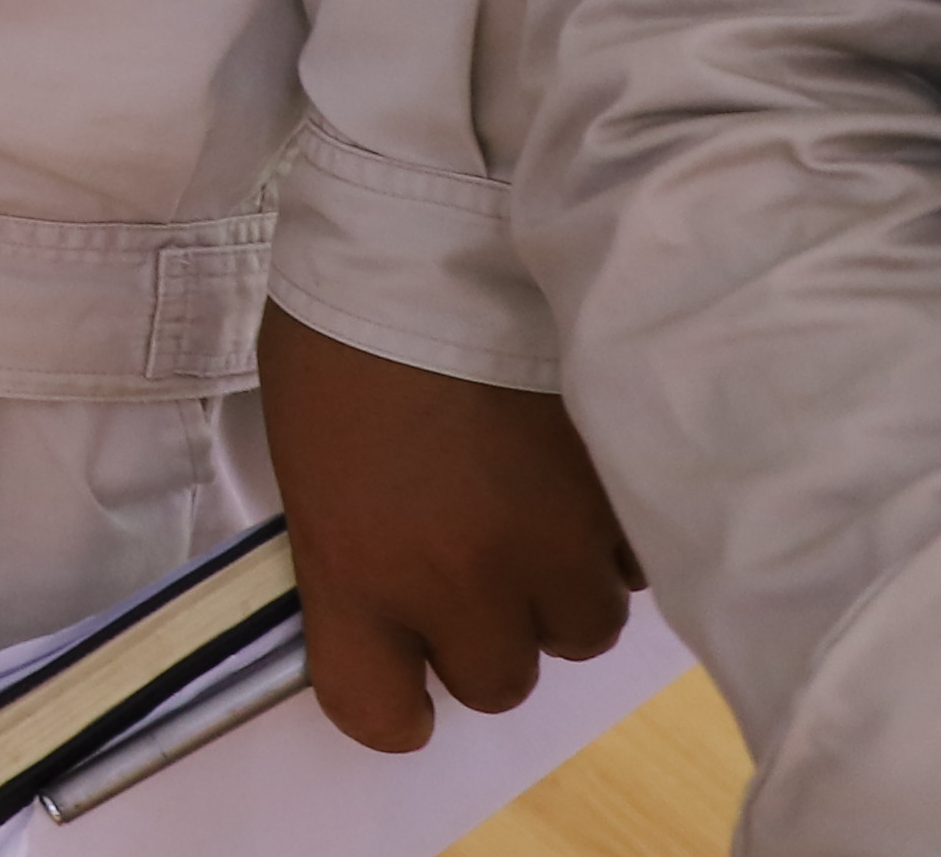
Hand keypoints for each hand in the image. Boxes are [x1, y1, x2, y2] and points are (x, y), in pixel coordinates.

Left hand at [256, 306, 644, 750]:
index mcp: (356, 568)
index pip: (375, 710)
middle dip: (484, 633)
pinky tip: (576, 476)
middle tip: (469, 559)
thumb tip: (385, 586)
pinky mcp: (625, 503)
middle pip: (495, 682)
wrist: (442, 230)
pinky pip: (632, 566)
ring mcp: (553, 548)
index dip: (392, 702)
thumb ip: (350, 542)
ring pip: (579, 632)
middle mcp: (459, 581)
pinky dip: (609, 540)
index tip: (402, 679)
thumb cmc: (346, 326)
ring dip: (555, 589)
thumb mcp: (308, 449)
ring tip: (530, 509)